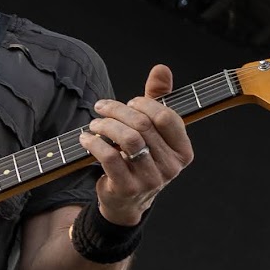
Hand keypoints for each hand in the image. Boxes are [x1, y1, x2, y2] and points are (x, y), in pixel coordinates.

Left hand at [82, 65, 193, 226]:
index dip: (143, 104)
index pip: (166, 117)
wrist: (127, 201)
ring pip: (127, 140)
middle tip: (102, 108)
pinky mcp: (128, 188)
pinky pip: (109, 157)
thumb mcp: (153, 130)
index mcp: (183, 151)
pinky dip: (94, 143)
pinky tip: (86, 138)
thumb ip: (158, 98)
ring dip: (105, 126)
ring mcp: (151, 180)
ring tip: (94, 124)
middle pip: (143, 125)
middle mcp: (172, 167)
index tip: (127, 104)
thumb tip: (161, 69)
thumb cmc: (141, 158)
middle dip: (117, 111)